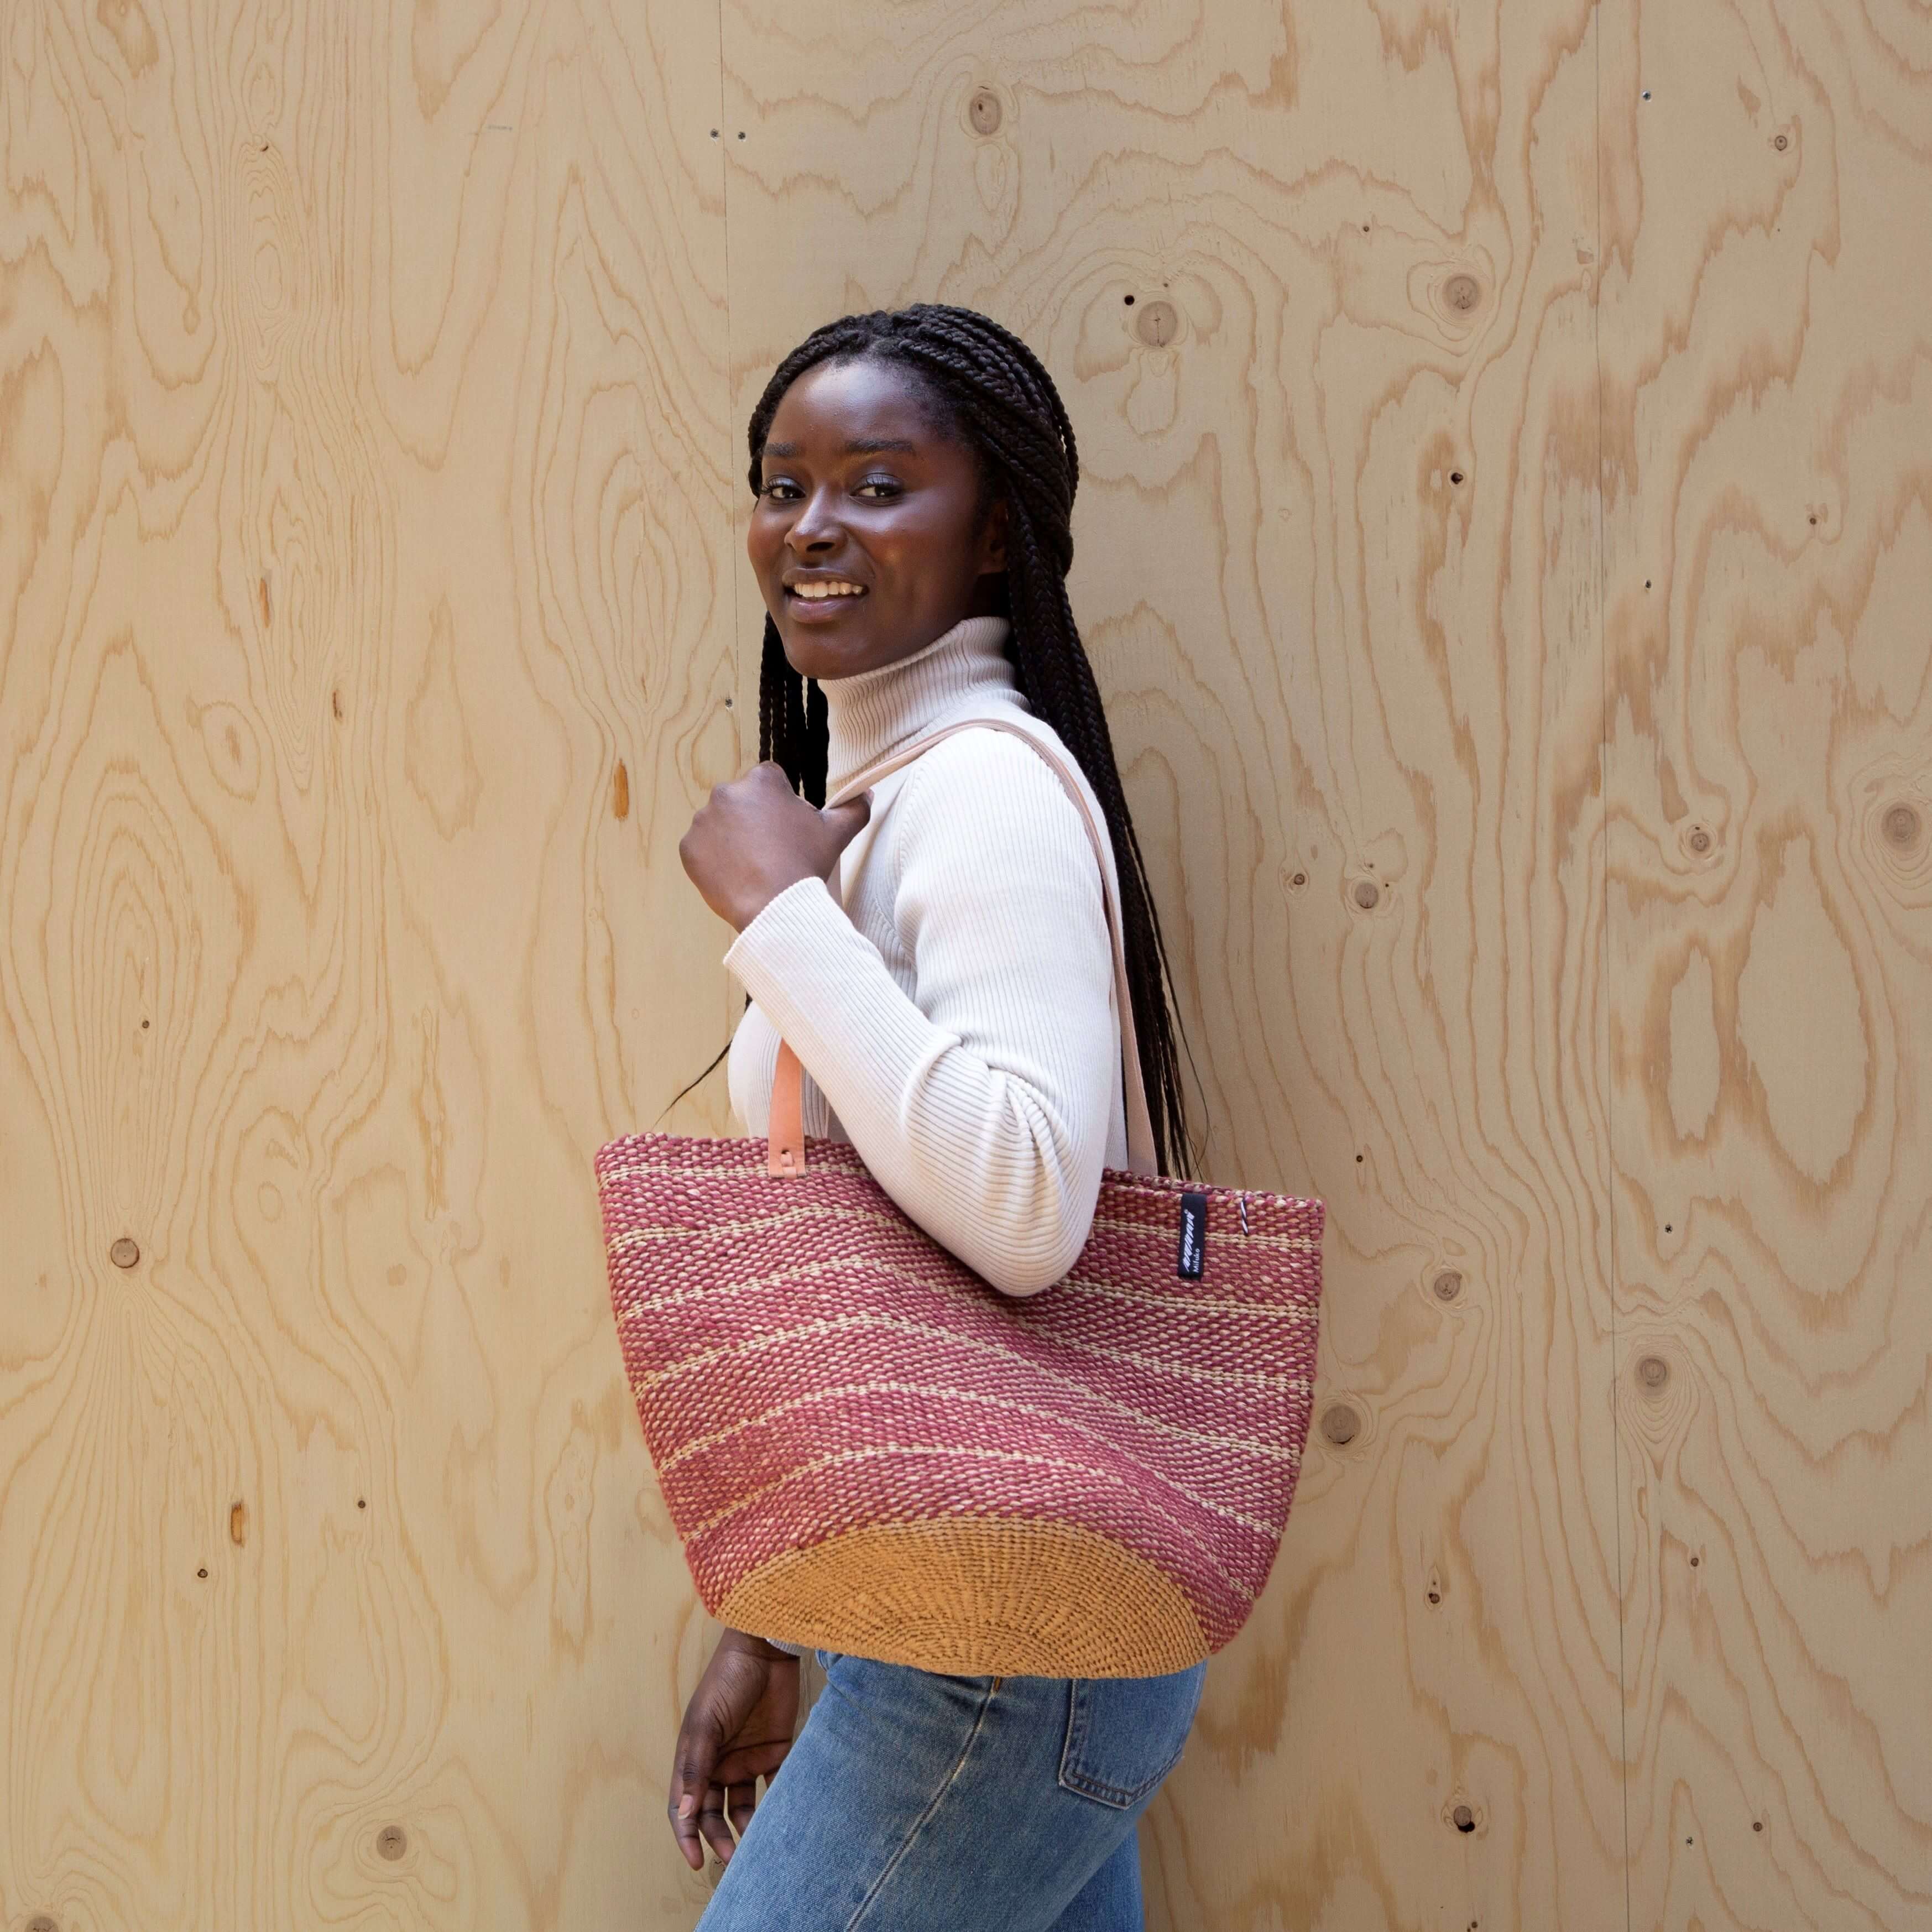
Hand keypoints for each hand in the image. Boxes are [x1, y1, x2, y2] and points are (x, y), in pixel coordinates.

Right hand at [668, 1629, 800, 1870]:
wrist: (767, 1650)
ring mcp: (746, 1759)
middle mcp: (718, 1764)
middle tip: (734, 1860)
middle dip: (719, 1839)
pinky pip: (774, 1789)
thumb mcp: (706, 1723)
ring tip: (757, 1848)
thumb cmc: (727, 1681)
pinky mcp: (774, 1753)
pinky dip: (775, 1807)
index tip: (698, 1862)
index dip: (687, 1836)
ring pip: (742, 1807)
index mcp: (695, 1759)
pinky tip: (780, 1822)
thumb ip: (696, 1767)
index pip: (685, 1807)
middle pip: (713, 1814)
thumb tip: (684, 1812)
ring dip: (746, 1829)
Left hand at [679, 762, 870, 932]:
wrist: (773, 906)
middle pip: (743, 802)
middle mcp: (727, 792)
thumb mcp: (836, 833)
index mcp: (762, 781)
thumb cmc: (804, 865)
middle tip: (771, 851)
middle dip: (754, 820)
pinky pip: (700, 848)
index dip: (780, 806)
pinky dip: (713, 859)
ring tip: (753, 866)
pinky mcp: (688, 847)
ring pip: (720, 824)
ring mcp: (703, 820)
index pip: (770, 782)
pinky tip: (735, 875)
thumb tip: (867, 794)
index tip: (786, 830)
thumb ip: (853, 808)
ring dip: (732, 839)